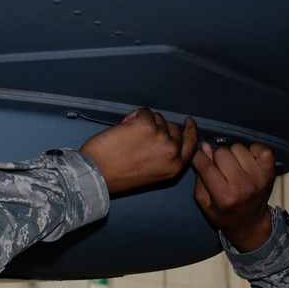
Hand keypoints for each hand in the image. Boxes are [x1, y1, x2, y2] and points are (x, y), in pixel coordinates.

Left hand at [78, 108, 197, 194]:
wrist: (97, 174)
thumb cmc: (117, 176)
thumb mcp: (150, 173)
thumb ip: (163, 157)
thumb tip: (164, 136)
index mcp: (175, 167)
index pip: (191, 145)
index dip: (190, 131)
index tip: (188, 122)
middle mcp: (172, 152)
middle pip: (174, 128)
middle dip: (159, 127)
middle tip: (141, 134)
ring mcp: (160, 136)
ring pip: (158, 118)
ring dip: (145, 122)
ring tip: (127, 136)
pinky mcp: (145, 124)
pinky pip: (144, 111)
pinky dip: (134, 116)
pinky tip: (122, 128)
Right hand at [191, 141, 275, 252]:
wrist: (250, 223)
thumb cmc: (223, 213)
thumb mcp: (203, 202)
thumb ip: (201, 175)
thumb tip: (204, 148)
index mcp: (224, 197)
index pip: (206, 166)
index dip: (198, 156)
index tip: (197, 154)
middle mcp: (243, 186)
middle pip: (222, 153)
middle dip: (216, 157)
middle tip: (219, 168)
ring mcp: (259, 178)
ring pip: (238, 148)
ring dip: (233, 155)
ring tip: (233, 167)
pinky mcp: (270, 172)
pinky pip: (262, 148)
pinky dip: (253, 151)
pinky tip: (247, 161)